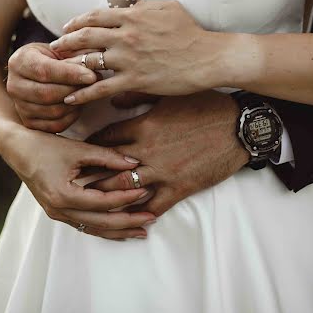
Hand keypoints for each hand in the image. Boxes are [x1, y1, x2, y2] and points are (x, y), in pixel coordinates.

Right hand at [2, 126, 155, 239]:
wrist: (17, 148)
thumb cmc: (45, 145)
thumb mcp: (78, 148)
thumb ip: (108, 156)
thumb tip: (135, 162)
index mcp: (64, 196)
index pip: (103, 202)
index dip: (126, 197)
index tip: (145, 191)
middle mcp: (59, 210)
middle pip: (101, 223)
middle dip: (128, 222)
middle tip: (151, 217)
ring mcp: (57, 214)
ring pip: (93, 229)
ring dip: (118, 230)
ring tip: (141, 230)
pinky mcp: (58, 211)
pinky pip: (84, 225)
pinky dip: (104, 228)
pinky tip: (119, 229)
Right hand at [6, 42, 98, 132]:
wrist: (37, 72)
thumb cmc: (53, 57)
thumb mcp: (61, 49)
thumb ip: (76, 53)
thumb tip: (96, 61)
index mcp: (19, 61)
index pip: (45, 70)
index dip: (70, 74)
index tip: (92, 76)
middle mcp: (13, 84)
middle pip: (47, 93)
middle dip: (74, 90)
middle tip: (94, 85)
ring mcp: (19, 105)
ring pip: (52, 111)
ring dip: (75, 104)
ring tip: (87, 93)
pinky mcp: (28, 122)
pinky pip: (54, 126)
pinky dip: (71, 117)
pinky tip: (78, 106)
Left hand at [50, 0, 231, 104]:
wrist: (209, 57)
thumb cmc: (191, 31)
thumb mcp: (168, 7)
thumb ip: (143, 6)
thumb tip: (127, 7)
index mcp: (133, 16)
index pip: (95, 16)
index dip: (76, 21)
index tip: (66, 27)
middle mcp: (127, 35)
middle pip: (85, 36)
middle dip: (65, 42)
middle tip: (54, 48)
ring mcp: (129, 59)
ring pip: (89, 61)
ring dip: (69, 67)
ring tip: (57, 72)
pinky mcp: (135, 80)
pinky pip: (101, 88)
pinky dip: (82, 94)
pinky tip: (70, 99)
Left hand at [86, 91, 248, 216]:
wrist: (238, 125)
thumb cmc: (204, 105)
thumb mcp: (168, 95)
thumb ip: (138, 97)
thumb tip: (114, 98)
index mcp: (143, 125)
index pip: (105, 138)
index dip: (90, 145)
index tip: (81, 151)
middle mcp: (147, 150)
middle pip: (107, 166)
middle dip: (89, 174)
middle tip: (74, 181)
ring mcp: (162, 171)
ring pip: (124, 188)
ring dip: (106, 196)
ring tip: (91, 202)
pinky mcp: (180, 187)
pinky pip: (155, 205)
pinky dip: (141, 213)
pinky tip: (130, 217)